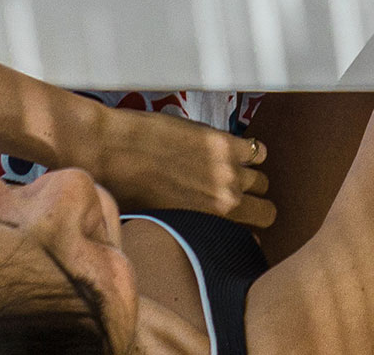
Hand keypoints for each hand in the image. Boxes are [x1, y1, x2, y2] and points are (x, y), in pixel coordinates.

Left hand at [86, 103, 274, 226]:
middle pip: (266, 209)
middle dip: (253, 205)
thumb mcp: (161, 222)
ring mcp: (226, 168)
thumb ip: (191, 226)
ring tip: (229, 174)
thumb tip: (202, 230)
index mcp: (210, 223)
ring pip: (262, 178)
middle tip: (238, 199)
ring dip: (250, 178)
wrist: (108, 152)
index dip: (250, 230)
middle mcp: (225, 199)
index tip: (244, 225)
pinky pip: (256, 148)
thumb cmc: (124, 192)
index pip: (254, 233)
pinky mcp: (221, 140)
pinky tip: (231, 151)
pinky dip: (249, 151)